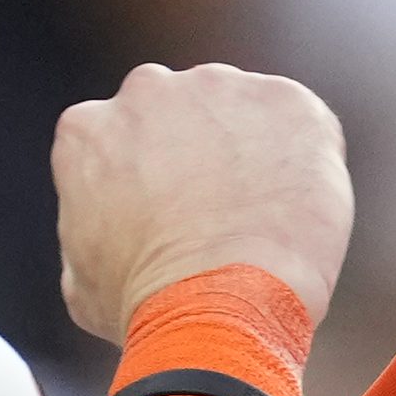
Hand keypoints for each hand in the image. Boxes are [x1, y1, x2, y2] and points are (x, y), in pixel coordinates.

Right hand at [57, 63, 352, 343]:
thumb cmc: (148, 307)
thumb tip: (106, 245)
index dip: (165, 181)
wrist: (217, 304)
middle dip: (210, 154)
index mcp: (90, 129)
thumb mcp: (83, 280)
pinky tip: (305, 209)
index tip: (188, 217)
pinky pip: (304, 123)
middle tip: (234, 215)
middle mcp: (147, 91)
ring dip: (261, 153)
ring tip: (273, 219)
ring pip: (245, 113)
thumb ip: (90, 237)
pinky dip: (312, 159)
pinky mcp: (283, 101)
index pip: (133, 139)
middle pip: (188, 114)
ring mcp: (217, 89)